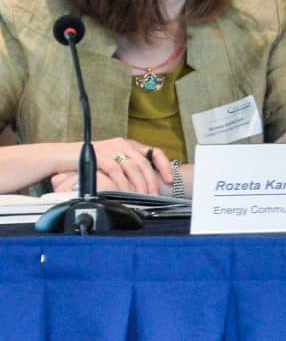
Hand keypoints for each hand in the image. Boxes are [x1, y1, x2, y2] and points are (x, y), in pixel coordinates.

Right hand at [49, 139, 176, 195]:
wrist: (59, 157)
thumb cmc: (84, 162)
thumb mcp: (108, 162)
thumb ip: (124, 167)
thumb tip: (142, 182)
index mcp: (126, 144)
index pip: (153, 152)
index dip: (164, 166)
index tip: (170, 179)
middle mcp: (121, 144)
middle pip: (144, 163)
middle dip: (152, 180)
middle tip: (155, 194)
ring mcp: (110, 148)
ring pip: (133, 167)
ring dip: (140, 184)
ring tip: (143, 196)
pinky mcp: (100, 156)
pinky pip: (117, 171)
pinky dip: (123, 183)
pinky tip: (126, 192)